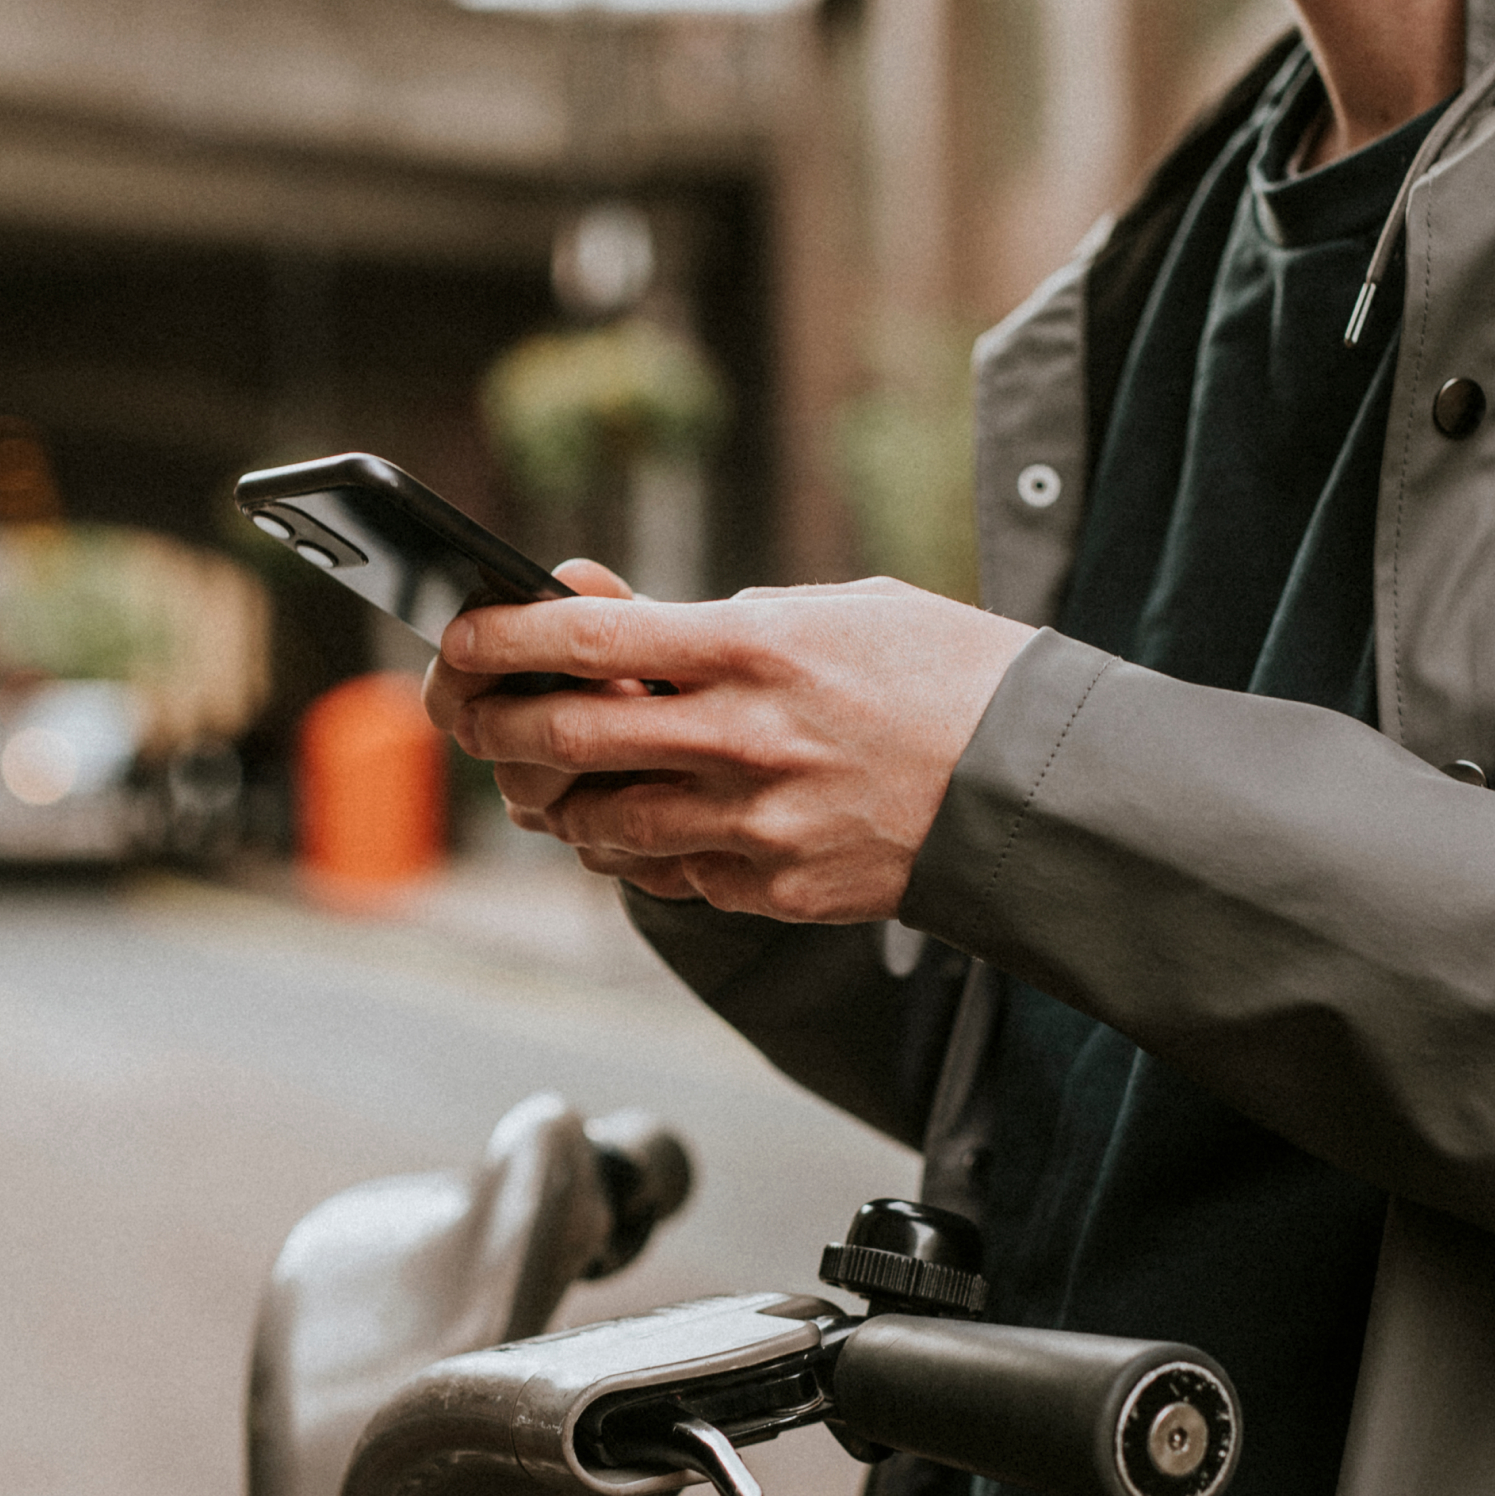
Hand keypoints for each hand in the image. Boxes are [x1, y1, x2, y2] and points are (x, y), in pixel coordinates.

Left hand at [422, 565, 1032, 921]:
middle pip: (564, 737)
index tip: (460, 636)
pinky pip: (664, 875)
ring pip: (598, 824)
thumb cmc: (943, 677)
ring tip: (548, 778)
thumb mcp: (832, 609)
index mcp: (753, 647)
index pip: (585, 640)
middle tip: (471, 715)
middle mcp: (740, 737)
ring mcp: (752, 822)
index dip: (501, 637)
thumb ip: (715, 619)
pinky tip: (635, 826)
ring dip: (557, 801)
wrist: (1034, 784)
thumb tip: (609, 616)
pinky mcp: (771, 887)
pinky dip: (633, 851)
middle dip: (494, 725)